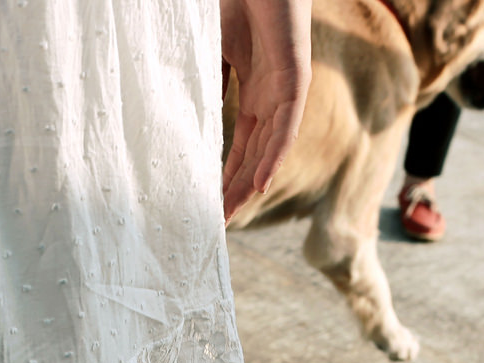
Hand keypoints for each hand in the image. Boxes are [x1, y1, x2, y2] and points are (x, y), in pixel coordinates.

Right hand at [220, 0, 311, 218]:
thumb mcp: (211, 53)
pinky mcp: (296, 80)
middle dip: (237, 189)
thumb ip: (207, 85)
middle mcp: (272, 100)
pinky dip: (273, 154)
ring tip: (234, 211)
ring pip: (271, 149)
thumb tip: (187, 116)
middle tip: (219, 220)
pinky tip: (260, 181)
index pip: (241, 146)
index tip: (210, 201)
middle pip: (255, 156)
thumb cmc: (235, 5)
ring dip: (253, 181)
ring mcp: (285, 92)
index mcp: (253, 95)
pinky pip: (286, 126)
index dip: (227, 175)